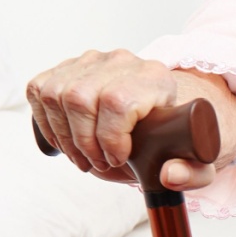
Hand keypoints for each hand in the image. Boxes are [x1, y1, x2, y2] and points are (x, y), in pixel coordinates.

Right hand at [27, 51, 231, 189]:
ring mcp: (91, 61)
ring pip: (57, 95)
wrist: (158, 118)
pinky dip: (47, 122)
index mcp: (156, 78)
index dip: (110, 137)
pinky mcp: (66, 67)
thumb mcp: (195, 160)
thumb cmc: (175, 139)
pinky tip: (65, 141)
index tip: (117, 159)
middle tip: (97, 163)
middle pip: (81, 98)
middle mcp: (122, 62)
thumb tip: (168, 175)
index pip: (117, 102)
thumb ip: (192, 173)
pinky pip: (40, 90)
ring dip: (65, 136)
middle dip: (84, 141)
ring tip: (83, 157)